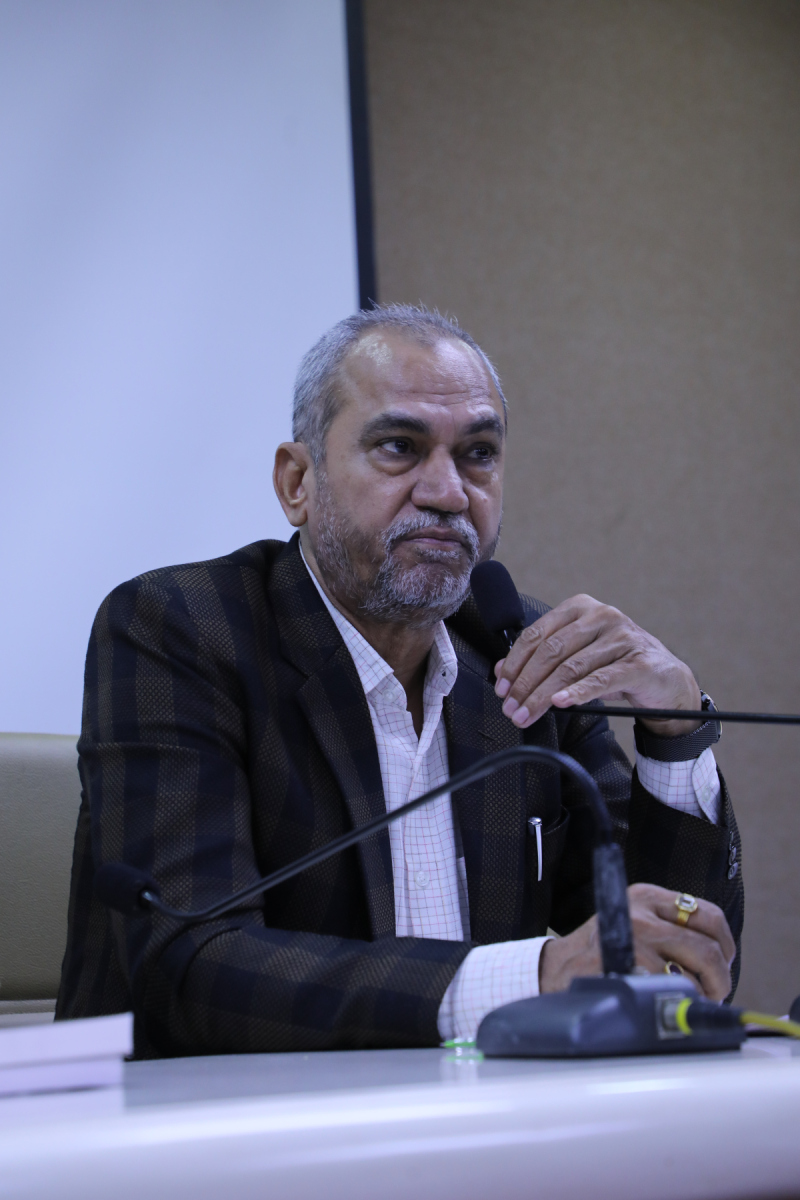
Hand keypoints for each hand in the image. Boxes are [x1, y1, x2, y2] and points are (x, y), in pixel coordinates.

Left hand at [494, 594, 701, 735]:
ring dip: (543, 695)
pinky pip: (601, 680)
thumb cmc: (617, 665)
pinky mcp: (639, 663)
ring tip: (527, 713)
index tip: (502, 686)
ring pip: (572, 668)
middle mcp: (602, 616)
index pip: (538, 633)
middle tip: (511, 707)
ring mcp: (623, 638)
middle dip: (526, 683)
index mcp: (581, 608)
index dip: (515, 661)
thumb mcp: (579, 657)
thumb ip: (544, 659)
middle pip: (552, 652)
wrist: (667, 681)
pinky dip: (577, 693)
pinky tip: (560, 703)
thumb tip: (503, 671)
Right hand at [538, 883, 734, 1000]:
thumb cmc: (601, 951)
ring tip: (688, 1000)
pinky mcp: (628, 970)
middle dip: (720, 978)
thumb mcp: (634, 922)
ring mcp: (634, 943)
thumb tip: (720, 957)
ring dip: (699, 995)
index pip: (707, 914)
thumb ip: (671, 928)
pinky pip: (672, 993)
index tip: (724, 961)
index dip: (725, 943)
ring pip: (694, 974)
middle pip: (707, 947)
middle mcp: (641, 914)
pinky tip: (668, 1005)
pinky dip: (678, 1004)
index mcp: (646, 896)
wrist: (557, 969)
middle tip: (715, 991)